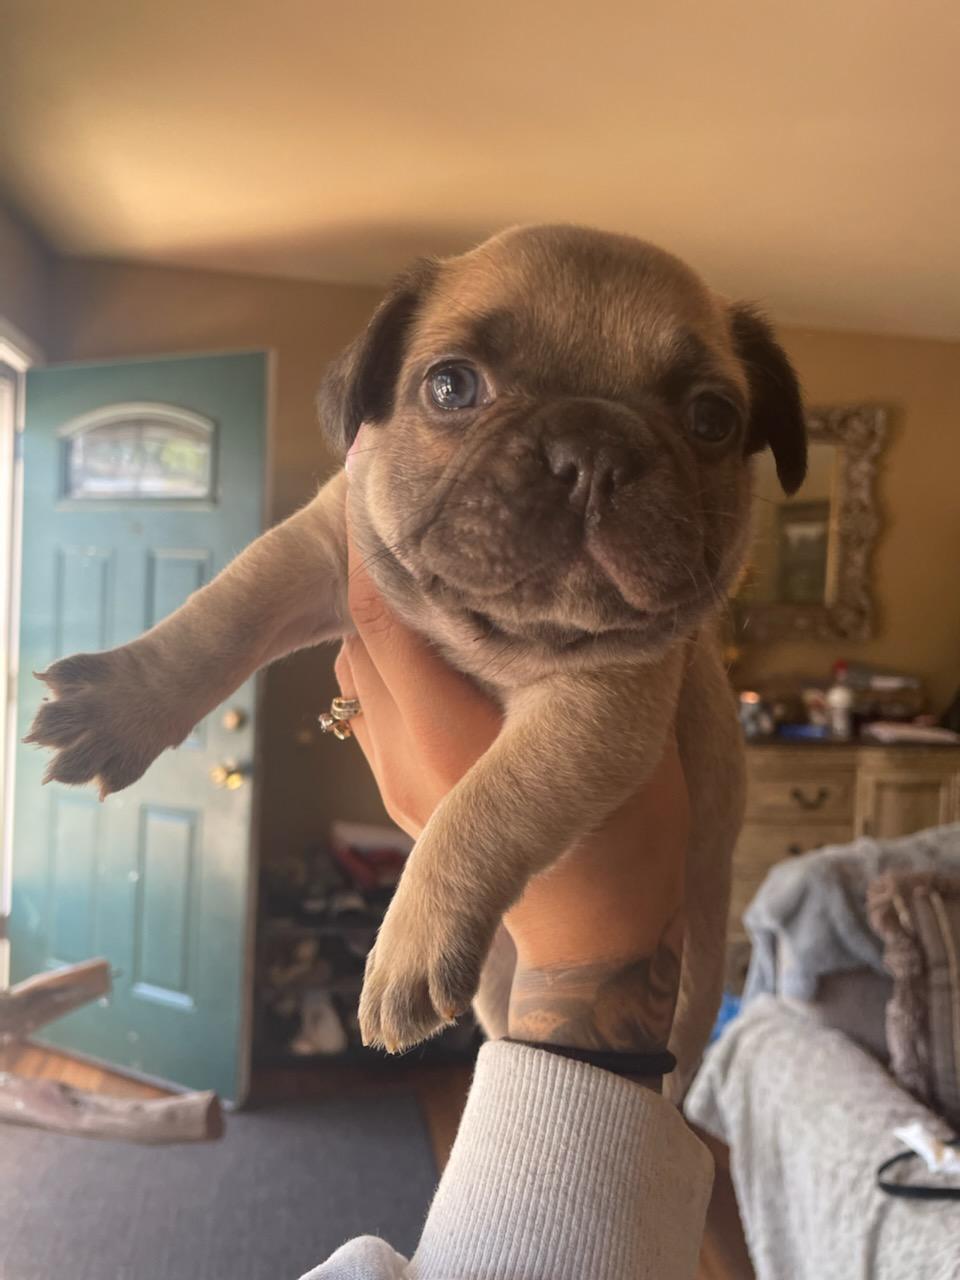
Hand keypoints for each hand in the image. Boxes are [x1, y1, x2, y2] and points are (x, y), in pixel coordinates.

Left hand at [335, 536, 688, 1065]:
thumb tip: (553, 565)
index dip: (377, 546)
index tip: (392, 487)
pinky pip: (373, 704)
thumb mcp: (610, 731)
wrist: (594, 935)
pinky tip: (445, 642)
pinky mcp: (394, 792)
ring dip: (388, 619)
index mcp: (443, 732)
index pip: (378, 614)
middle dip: (381, 574)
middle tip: (424, 518)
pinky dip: (395, 664)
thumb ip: (573, 652)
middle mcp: (397, 751)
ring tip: (437, 573)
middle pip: (357, 634)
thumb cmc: (625, 830)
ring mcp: (387, 778)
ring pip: (358, 669)